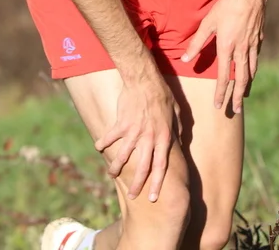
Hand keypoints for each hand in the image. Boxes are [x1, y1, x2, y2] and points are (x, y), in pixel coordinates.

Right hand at [93, 71, 180, 201]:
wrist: (144, 80)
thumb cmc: (162, 94)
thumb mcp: (176, 112)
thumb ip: (178, 128)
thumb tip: (180, 140)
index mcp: (163, 137)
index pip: (161, 165)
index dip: (157, 183)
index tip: (154, 197)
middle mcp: (149, 138)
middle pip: (143, 167)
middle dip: (137, 184)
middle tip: (133, 196)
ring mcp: (134, 132)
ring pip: (123, 156)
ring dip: (116, 167)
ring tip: (112, 174)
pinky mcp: (121, 124)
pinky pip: (110, 137)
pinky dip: (103, 143)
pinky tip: (99, 147)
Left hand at [182, 0, 268, 113]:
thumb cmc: (228, 5)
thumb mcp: (208, 22)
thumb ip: (197, 42)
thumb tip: (184, 59)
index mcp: (227, 47)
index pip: (223, 76)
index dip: (220, 92)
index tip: (217, 105)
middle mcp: (241, 50)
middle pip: (240, 80)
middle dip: (237, 97)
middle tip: (234, 111)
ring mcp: (252, 45)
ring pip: (250, 71)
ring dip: (246, 87)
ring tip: (243, 97)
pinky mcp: (259, 39)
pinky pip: (255, 59)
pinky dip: (253, 70)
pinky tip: (251, 73)